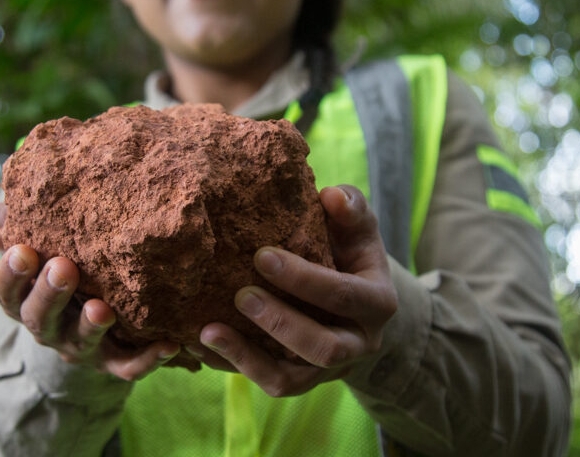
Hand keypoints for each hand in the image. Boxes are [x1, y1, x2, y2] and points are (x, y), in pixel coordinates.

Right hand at [0, 202, 180, 380]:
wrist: (83, 325)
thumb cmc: (55, 272)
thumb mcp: (32, 255)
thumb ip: (13, 231)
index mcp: (23, 301)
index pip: (6, 292)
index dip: (11, 274)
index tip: (22, 249)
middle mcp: (48, 328)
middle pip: (40, 318)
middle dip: (50, 294)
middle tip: (62, 267)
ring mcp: (81, 347)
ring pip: (82, 341)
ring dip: (92, 326)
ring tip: (102, 308)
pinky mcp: (114, 362)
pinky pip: (129, 366)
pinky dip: (148, 359)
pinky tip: (169, 344)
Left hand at [192, 185, 397, 395]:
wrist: (357, 303)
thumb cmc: (350, 253)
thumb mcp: (357, 228)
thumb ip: (350, 208)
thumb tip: (330, 196)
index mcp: (377, 303)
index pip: (343, 295)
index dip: (303, 278)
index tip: (261, 255)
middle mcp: (359, 344)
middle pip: (323, 348)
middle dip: (280, 323)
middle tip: (241, 295)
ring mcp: (328, 370)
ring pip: (291, 380)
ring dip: (247, 358)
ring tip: (208, 332)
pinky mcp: (301, 381)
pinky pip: (266, 383)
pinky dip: (233, 366)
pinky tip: (202, 345)